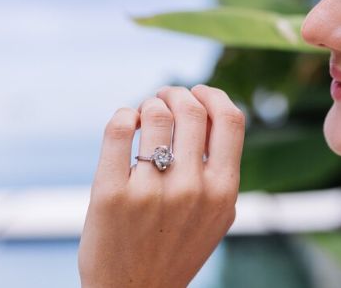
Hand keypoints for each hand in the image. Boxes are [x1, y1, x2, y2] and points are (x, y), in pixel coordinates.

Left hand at [78, 84, 244, 287]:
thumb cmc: (176, 247)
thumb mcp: (216, 214)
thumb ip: (220, 169)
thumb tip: (210, 110)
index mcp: (224, 191)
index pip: (230, 119)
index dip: (213, 95)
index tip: (197, 93)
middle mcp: (191, 189)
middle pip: (191, 110)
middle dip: (175, 93)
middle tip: (163, 98)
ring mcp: (150, 192)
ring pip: (155, 115)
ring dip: (149, 104)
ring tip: (144, 115)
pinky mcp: (110, 195)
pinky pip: (119, 131)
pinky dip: (124, 116)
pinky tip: (127, 124)